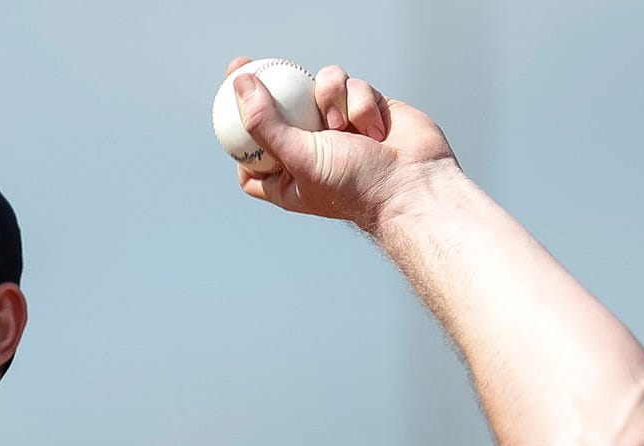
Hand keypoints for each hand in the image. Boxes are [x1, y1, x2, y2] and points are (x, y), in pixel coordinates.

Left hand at [224, 57, 459, 229]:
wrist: (414, 184)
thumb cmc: (355, 184)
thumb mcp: (300, 158)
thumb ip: (266, 124)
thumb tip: (239, 86)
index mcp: (286, 173)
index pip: (250, 145)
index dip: (236, 118)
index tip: (229, 87)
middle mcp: (309, 148)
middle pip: (279, 108)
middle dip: (266, 85)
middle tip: (248, 64)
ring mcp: (339, 126)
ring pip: (319, 87)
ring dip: (330, 98)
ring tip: (344, 127)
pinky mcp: (366, 108)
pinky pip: (352, 86)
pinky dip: (361, 102)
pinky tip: (374, 128)